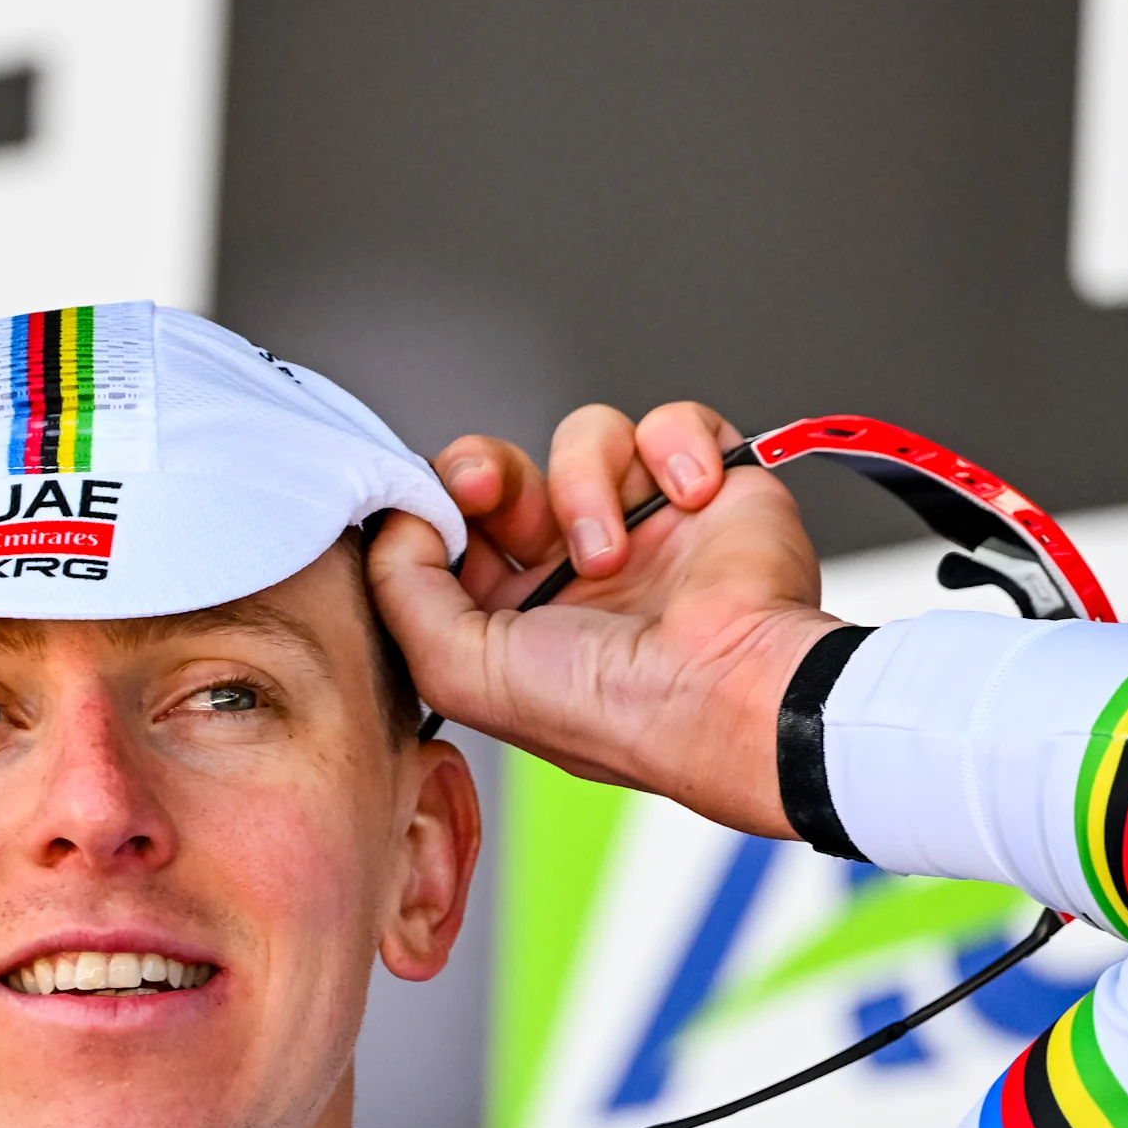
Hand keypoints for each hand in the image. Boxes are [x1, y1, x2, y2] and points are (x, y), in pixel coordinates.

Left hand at [368, 400, 841, 838]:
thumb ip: (400, 591)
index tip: (432, 510)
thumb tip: (399, 520)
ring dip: (586, 482)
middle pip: (509, 472)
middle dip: (488, 468)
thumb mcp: (459, 670)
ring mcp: (649, 523)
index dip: (437, 506)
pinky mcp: (712, 486)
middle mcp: (581, 565)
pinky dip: (676, 446)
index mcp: (520, 613)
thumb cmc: (606, 706)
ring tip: (612, 552)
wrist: (729, 693)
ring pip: (586, 437)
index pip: (458, 530)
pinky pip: (674, 421)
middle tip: (490, 487)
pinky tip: (690, 497)